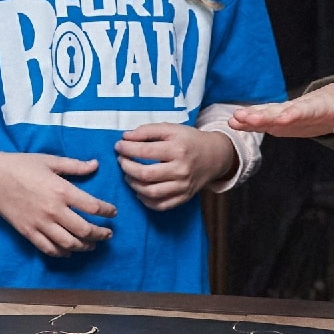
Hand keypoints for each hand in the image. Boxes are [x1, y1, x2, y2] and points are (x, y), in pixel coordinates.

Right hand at [0, 147, 115, 255]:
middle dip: (101, 234)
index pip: (93, 207)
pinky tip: (70, 250)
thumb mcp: (50, 160)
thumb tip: (95, 164)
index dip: (107, 211)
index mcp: (61, 190)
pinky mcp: (28, 232)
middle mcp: (53, 210)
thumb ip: (75, 166)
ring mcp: (40, 224)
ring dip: (85, 246)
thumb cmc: (21, 165)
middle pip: (85, 230)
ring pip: (69, 243)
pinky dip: (63, 252)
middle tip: (108, 234)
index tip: (113, 212)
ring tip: (93, 244)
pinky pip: (49, 248)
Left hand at [115, 123, 236, 210]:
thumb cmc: (189, 141)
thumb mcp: (171, 129)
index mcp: (178, 149)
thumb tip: (126, 137)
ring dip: (133, 184)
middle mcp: (181, 170)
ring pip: (150, 192)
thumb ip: (148, 130)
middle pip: (145, 174)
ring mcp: (183, 186)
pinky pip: (160, 205)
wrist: (214, 156)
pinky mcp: (184, 197)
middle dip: (127, 167)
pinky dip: (145, 200)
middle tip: (121, 160)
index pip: (145, 151)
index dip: (127, 149)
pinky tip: (140, 190)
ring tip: (128, 175)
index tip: (118, 146)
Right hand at [231, 83, 333, 141]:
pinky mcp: (283, 119)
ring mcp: (289, 112)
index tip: (282, 118)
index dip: (294, 113)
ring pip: (269, 113)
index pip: (306, 109)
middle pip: (280, 110)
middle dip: (263, 114)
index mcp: (321, 105)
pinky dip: (251, 121)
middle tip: (245, 117)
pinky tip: (234, 124)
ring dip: (252, 116)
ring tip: (234, 119)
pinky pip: (265, 119)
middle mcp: (300, 106)